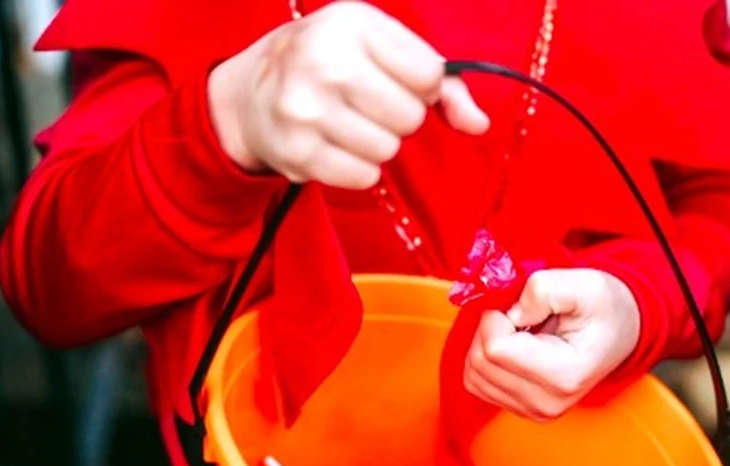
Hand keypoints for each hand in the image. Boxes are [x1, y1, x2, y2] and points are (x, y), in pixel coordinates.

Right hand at [208, 2, 488, 188]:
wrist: (251, 93)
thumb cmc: (329, 63)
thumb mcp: (380, 48)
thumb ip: (442, 82)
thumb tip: (478, 124)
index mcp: (349, 24)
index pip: (428, 76)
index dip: (420, 86)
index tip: (393, 79)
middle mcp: (323, 63)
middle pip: (409, 117)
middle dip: (398, 117)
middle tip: (367, 104)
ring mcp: (306, 111)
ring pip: (387, 150)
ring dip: (378, 144)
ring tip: (348, 124)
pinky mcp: (298, 154)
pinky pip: (363, 177)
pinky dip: (358, 168)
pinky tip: (336, 146)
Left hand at [463, 269, 640, 421]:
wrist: (619, 330)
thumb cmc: (604, 308)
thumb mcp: (583, 284)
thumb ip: (542, 290)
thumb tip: (509, 312)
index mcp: (563, 376)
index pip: (495, 349)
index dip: (497, 316)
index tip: (521, 307)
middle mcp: (546, 403)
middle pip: (479, 363)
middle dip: (490, 328)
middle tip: (520, 315)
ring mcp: (533, 411)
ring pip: (473, 374)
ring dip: (486, 343)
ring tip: (520, 330)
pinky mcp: (521, 409)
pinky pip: (478, 383)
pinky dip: (486, 358)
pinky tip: (514, 345)